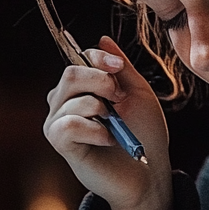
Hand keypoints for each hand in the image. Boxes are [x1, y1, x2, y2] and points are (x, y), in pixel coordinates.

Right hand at [44, 36, 172, 209]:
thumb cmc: (144, 134)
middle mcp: (64, 103)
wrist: (149, 171)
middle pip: (71, 74)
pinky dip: (95, 130)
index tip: (119, 68)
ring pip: (72, 99)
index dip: (98, 58)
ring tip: (116, 127)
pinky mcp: (62, 144)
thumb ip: (120, 68)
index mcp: (82, 89)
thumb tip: (103, 38)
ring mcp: (59, 123)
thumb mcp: (137, 93)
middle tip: (120, 99)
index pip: (78, 59)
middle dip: (101, 81)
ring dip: (103, 110)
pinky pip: (69, 125)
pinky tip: (109, 140)